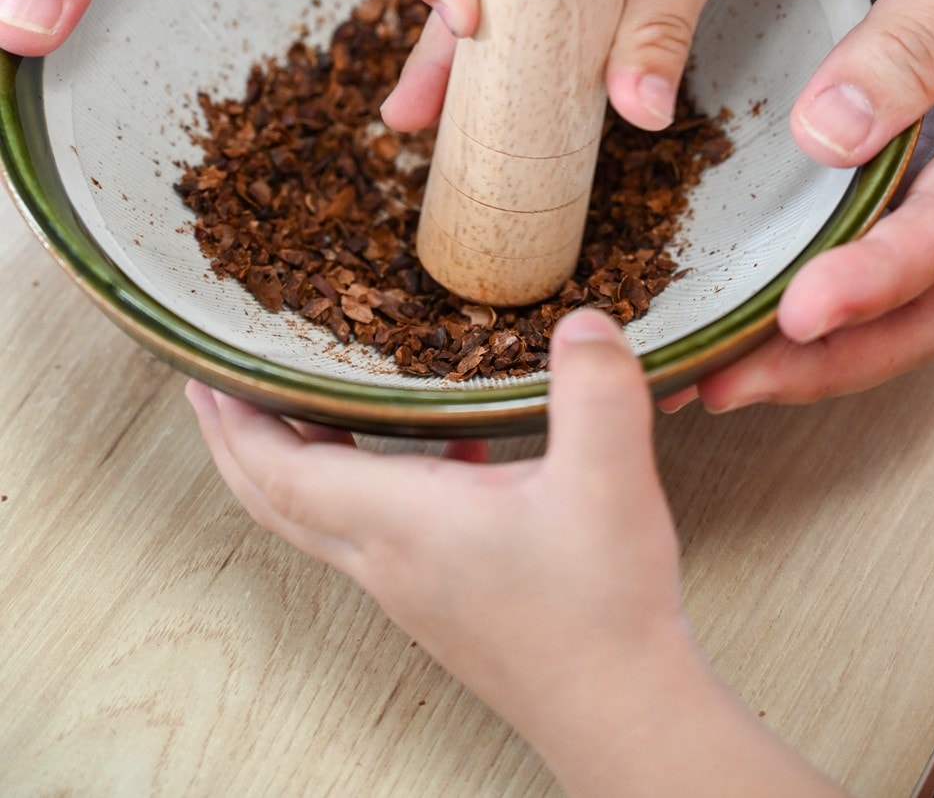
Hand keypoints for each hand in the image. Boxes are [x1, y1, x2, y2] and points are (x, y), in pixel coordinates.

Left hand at [187, 309, 839, 796]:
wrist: (622, 713)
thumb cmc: (600, 614)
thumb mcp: (607, 482)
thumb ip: (593, 392)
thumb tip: (580, 322)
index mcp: (401, 524)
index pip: (281, 474)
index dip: (236, 423)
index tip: (207, 377)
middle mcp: (389, 559)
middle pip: (280, 500)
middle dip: (237, 442)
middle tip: (216, 392)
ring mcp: (414, 586)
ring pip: (326, 517)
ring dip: (299, 463)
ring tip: (308, 410)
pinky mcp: (447, 599)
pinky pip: (382, 532)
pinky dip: (379, 484)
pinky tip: (453, 454)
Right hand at [381, 0, 795, 131]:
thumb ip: (659, 29)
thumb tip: (641, 108)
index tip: (467, 17)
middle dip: (427, 41)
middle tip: (410, 112)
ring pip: (480, 1)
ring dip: (450, 62)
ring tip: (421, 122)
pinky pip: (518, 20)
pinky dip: (500, 65)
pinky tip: (483, 114)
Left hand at [684, 0, 933, 411]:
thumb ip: (906, 48)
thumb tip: (829, 136)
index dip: (875, 282)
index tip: (799, 315)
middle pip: (927, 302)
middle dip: (829, 359)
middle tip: (728, 385)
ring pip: (903, 302)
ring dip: (817, 354)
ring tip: (720, 379)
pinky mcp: (919, 179)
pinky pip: (878, 258)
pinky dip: (821, 301)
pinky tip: (755, 320)